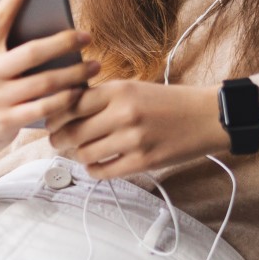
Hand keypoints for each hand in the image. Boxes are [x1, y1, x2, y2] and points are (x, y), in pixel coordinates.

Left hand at [45, 80, 227, 178]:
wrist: (207, 117)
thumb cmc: (168, 102)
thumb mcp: (133, 88)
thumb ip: (102, 97)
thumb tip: (64, 108)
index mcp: (119, 90)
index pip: (70, 103)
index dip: (55, 115)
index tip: (51, 121)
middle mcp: (124, 113)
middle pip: (72, 131)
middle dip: (58, 139)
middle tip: (57, 141)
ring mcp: (133, 139)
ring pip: (84, 153)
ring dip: (77, 155)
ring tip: (80, 152)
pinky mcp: (143, 161)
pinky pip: (103, 171)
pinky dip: (93, 170)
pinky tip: (96, 164)